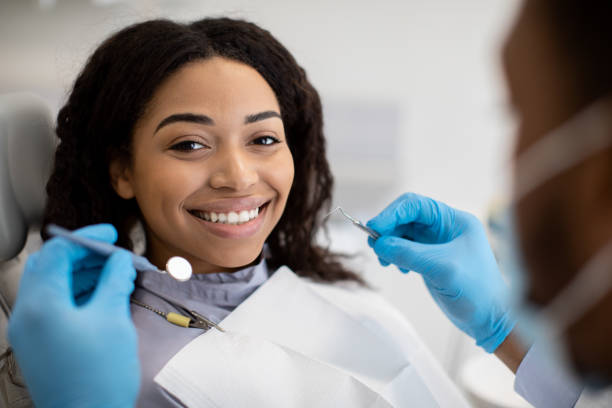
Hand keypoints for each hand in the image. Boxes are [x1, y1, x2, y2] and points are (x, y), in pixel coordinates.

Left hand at [8, 224, 139, 407]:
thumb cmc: (99, 374)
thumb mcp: (112, 318)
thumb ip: (114, 281)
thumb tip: (120, 260)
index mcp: (41, 304)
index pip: (56, 252)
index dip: (85, 238)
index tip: (110, 235)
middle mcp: (28, 314)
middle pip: (50, 267)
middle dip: (83, 256)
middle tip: (113, 255)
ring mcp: (31, 331)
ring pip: (52, 286)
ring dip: (82, 274)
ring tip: (114, 275)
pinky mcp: (39, 344)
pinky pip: (54, 306)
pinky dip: (77, 294)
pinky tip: (103, 295)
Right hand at [367, 193, 513, 351]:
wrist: (491, 320)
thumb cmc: (477, 291)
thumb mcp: (441, 268)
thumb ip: (408, 253)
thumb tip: (379, 244)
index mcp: (454, 221)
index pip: (415, 205)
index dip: (391, 213)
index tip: (374, 228)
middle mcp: (444, 228)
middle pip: (406, 217)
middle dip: (388, 229)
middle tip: (374, 246)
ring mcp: (437, 244)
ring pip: (402, 233)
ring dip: (389, 243)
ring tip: (385, 261)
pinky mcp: (430, 259)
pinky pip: (405, 249)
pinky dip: (395, 255)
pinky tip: (399, 268)